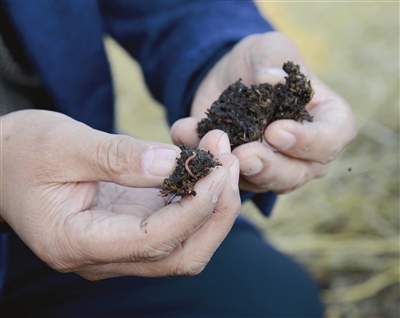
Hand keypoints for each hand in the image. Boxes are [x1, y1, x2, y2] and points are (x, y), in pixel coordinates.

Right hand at [1, 110, 239, 279]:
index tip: (218, 169)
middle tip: (231, 163)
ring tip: (224, 159)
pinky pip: (174, 226)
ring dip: (213, 206)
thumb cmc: (22, 151)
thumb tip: (175, 163)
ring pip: (184, 246)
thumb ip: (119, 157)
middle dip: (215, 212)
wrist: (4, 163)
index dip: (194, 208)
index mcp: (76, 242)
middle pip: (180, 255)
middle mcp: (101, 257)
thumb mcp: (65, 144)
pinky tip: (205, 168)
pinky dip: (197, 200)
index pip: (153, 241)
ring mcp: (118, 247)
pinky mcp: (128, 229)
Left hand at [171, 32, 355, 193]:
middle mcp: (305, 153)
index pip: (331, 138)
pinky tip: (185, 136)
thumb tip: (272, 80)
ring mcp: (275, 168)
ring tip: (214, 149)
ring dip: (237, 171)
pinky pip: (228, 177)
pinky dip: (206, 160)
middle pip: (296, 172)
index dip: (308, 141)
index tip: (276, 131)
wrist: (228, 78)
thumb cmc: (260, 62)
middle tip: (244, 154)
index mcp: (327, 120)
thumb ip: (272, 62)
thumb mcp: (268, 49)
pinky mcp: (244, 174)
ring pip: (262, 183)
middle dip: (269, 166)